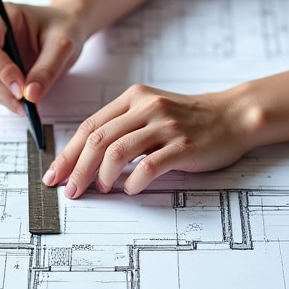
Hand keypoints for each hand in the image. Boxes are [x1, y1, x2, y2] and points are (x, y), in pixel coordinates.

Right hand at [0, 2, 85, 113]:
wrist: (63, 30)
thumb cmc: (62, 28)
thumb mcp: (62, 45)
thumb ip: (47, 69)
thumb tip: (30, 95)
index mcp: (0, 16)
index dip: (0, 70)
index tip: (21, 90)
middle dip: (3, 90)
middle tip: (29, 105)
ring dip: (6, 97)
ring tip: (32, 104)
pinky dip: (8, 99)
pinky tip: (27, 101)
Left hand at [44, 83, 254, 197]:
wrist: (232, 116)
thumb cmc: (190, 119)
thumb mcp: (152, 112)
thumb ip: (124, 126)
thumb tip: (86, 158)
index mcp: (134, 98)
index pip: (90, 126)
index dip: (69, 153)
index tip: (56, 174)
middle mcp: (146, 108)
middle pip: (98, 139)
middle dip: (78, 168)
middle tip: (71, 190)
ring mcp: (165, 126)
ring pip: (117, 151)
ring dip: (102, 176)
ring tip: (102, 189)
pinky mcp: (182, 145)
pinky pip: (148, 166)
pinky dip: (134, 181)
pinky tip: (132, 189)